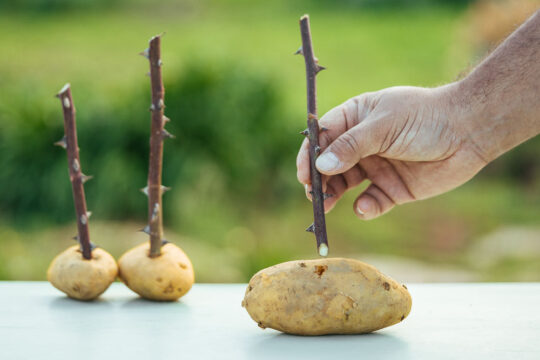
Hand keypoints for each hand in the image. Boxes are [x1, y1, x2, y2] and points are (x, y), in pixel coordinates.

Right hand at [296, 85, 487, 219]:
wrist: (468, 132)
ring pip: (344, 186)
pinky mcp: (392, 189)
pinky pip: (371, 202)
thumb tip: (320, 166)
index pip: (322, 137)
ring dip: (333, 196)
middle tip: (313, 195)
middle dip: (318, 180)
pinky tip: (365, 207)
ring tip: (325, 206)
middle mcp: (362, 145)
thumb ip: (352, 146)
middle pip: (329, 165)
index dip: (309, 155)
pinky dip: (365, 208)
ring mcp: (376, 167)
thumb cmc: (424, 118)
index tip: (303, 174)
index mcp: (355, 119)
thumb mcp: (384, 126)